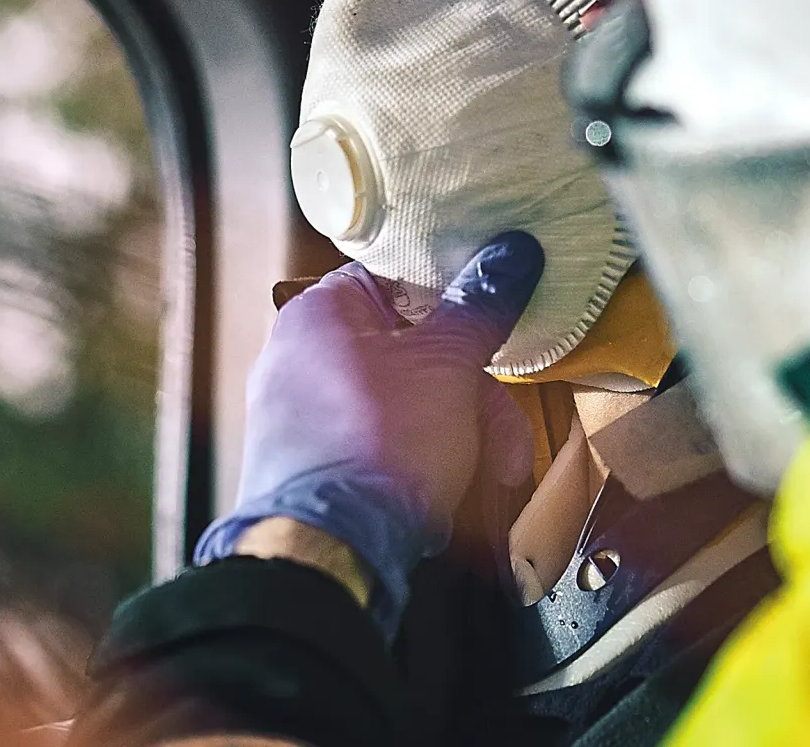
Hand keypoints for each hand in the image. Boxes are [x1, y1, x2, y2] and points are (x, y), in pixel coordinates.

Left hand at [194, 231, 541, 635]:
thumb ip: (480, 306)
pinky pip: (378, 444)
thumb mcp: (448, 365)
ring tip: (493, 469)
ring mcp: (301, 416)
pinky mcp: (311, 466)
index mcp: (320, 314)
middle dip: (472, 392)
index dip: (452, 293)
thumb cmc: (376, 448)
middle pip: (410, 350)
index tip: (492, 311)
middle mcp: (299, 357)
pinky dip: (420, 458)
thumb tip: (510, 255)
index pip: (396, 275)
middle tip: (503, 427)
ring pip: (402, 402)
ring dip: (459, 432)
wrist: (327, 554)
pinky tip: (449, 489)